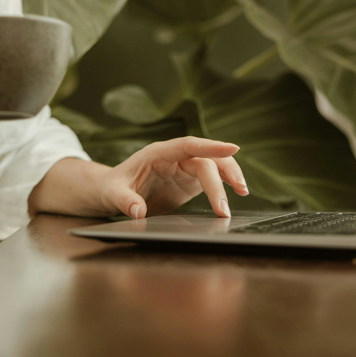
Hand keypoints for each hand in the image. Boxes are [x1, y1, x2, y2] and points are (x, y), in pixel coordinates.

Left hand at [100, 137, 248, 219]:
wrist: (114, 191)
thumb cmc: (112, 187)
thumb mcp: (113, 194)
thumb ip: (124, 200)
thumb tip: (137, 211)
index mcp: (158, 153)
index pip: (188, 145)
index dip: (211, 145)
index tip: (233, 147)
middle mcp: (175, 157)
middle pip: (206, 160)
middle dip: (221, 179)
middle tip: (225, 207)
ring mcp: (185, 167)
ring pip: (215, 165)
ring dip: (230, 176)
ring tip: (243, 192)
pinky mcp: (190, 180)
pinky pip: (213, 177)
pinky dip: (226, 184)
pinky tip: (238, 194)